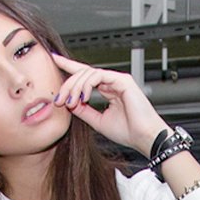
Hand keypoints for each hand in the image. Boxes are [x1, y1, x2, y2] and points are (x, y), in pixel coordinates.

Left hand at [50, 53, 168, 156]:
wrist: (145, 138)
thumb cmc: (129, 132)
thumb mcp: (97, 121)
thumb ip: (83, 111)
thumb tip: (68, 102)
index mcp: (108, 90)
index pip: (86, 75)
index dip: (70, 67)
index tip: (55, 60)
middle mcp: (112, 82)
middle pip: (83, 73)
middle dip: (67, 85)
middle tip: (59, 99)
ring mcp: (117, 79)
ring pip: (88, 73)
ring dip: (75, 87)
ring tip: (70, 102)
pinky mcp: (122, 80)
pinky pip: (98, 75)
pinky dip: (87, 85)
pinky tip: (83, 96)